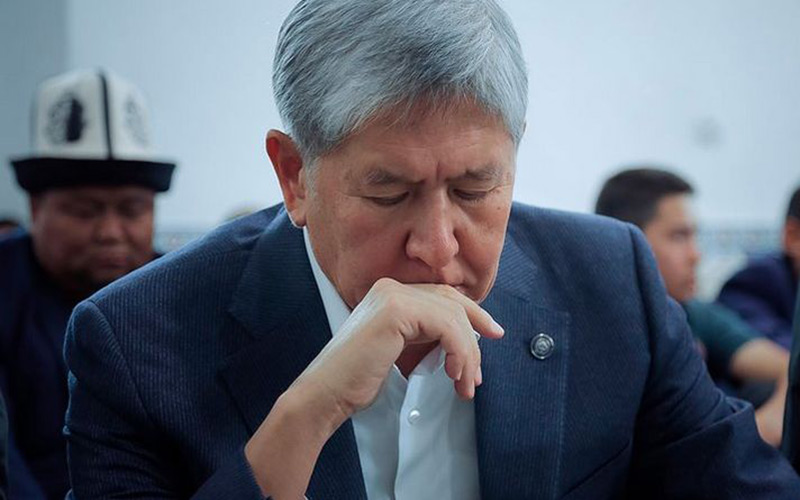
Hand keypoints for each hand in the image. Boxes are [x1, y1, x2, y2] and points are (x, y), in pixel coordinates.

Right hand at [245, 277, 503, 497]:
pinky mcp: (396, 311)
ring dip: (467, 354)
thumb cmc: (358, 380)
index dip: (472, 314)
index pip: (442, 296)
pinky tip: (454, 375)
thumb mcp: (400, 351)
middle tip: (479, 373)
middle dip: (475, 335)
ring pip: (453, 316)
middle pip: (452, 302)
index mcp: (389, 293)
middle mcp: (391, 287)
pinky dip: (459, 352)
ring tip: (464, 385)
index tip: (493, 333)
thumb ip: (425, 336)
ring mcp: (393, 296)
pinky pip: (446, 326)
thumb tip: (464, 339)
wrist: (326, 395)